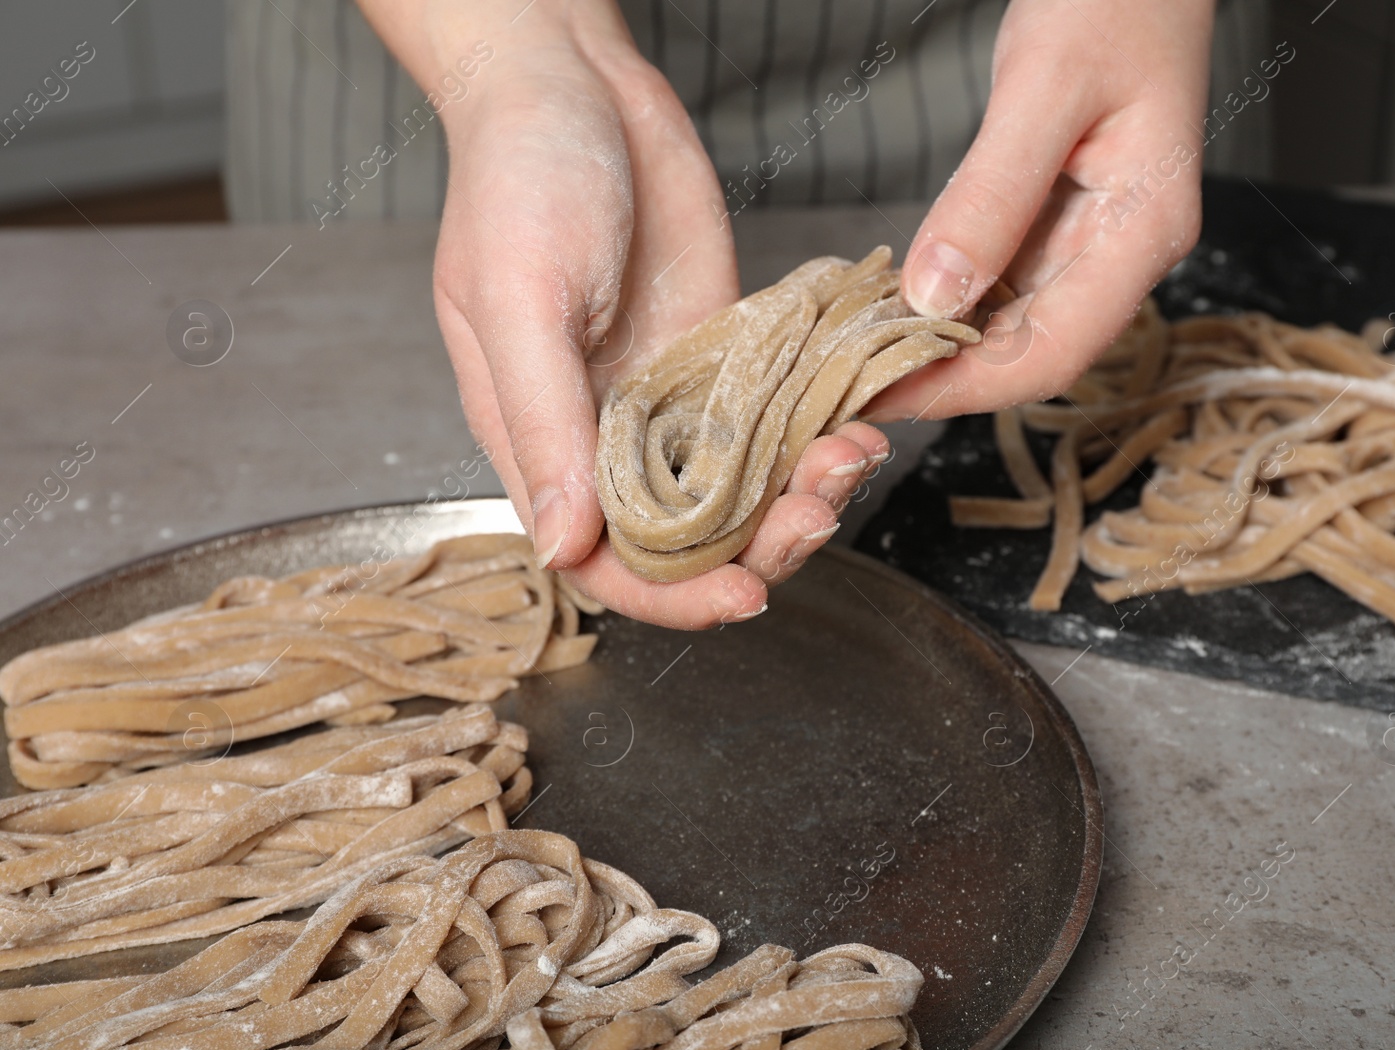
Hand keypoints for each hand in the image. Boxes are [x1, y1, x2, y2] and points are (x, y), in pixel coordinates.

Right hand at [358, 0, 886, 628]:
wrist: (574, 83)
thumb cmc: (517, 179)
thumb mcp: (517, 300)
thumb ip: (543, 424)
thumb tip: (564, 546)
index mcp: (542, 442)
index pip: (606, 562)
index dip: (673, 597)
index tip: (744, 595)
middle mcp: (610, 435)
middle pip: (689, 541)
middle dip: (760, 546)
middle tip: (818, 508)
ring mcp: (673, 397)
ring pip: (745, 488)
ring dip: (801, 493)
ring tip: (850, 457)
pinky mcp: (724, 354)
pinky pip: (776, 419)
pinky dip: (816, 433)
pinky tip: (855, 423)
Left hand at [864, 0, 1211, 420]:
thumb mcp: (1042, 86)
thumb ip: (990, 195)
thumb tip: (933, 296)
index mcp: (1144, 232)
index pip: (1052, 353)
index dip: (963, 388)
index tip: (879, 400)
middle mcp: (1124, 252)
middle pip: (1029, 353)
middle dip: (941, 378)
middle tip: (846, 389)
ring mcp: (1094, 239)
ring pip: (1010, 325)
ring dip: (936, 346)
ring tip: (854, 355)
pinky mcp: (1062, 219)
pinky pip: (1000, 281)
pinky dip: (944, 297)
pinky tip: (888, 300)